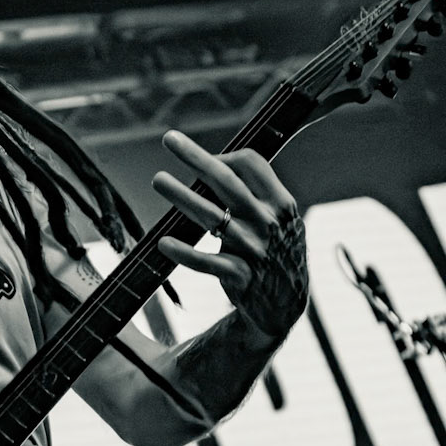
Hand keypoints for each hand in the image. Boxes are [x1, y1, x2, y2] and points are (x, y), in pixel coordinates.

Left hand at [152, 132, 308, 340]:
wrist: (286, 305)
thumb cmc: (275, 253)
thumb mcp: (280, 221)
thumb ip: (256, 196)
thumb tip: (214, 166)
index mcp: (280, 203)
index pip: (251, 164)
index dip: (224, 156)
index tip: (204, 159)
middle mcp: (267, 222)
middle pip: (227, 182)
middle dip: (196, 158)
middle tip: (170, 139)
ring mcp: (254, 250)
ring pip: (212, 217)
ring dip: (182, 196)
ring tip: (159, 179)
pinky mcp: (240, 277)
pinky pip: (207, 262)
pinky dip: (184, 253)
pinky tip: (164, 243)